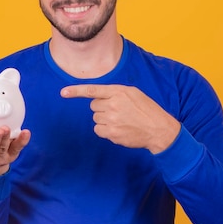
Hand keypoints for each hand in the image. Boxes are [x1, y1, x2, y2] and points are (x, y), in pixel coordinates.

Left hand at [61, 84, 179, 153]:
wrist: (159, 129)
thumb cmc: (146, 110)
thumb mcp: (133, 93)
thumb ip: (115, 92)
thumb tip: (97, 97)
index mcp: (118, 92)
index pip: (92, 90)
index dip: (76, 91)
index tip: (63, 92)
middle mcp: (113, 104)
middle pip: (93, 106)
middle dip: (102, 109)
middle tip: (117, 111)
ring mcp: (112, 120)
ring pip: (96, 118)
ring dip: (104, 120)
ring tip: (121, 121)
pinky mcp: (112, 133)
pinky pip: (98, 130)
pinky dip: (105, 130)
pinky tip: (118, 129)